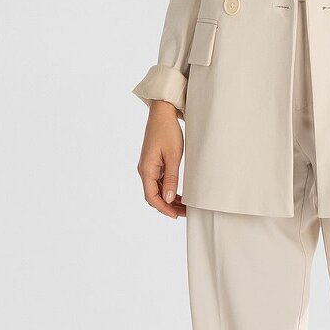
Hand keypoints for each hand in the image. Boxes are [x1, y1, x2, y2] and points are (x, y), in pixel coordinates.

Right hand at [139, 100, 185, 217]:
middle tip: (184, 213)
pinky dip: (168, 189)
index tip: (177, 216)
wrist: (162, 113)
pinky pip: (159, 181)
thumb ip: (171, 178)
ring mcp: (148, 167)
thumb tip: (169, 199)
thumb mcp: (173, 156)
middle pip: (153, 195)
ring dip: (169, 199)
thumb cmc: (168, 132)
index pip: (152, 197)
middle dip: (167, 206)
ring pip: (156, 189)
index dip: (164, 209)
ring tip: (184, 206)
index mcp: (146, 169)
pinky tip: (179, 194)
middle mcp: (144, 170)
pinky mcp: (153, 163)